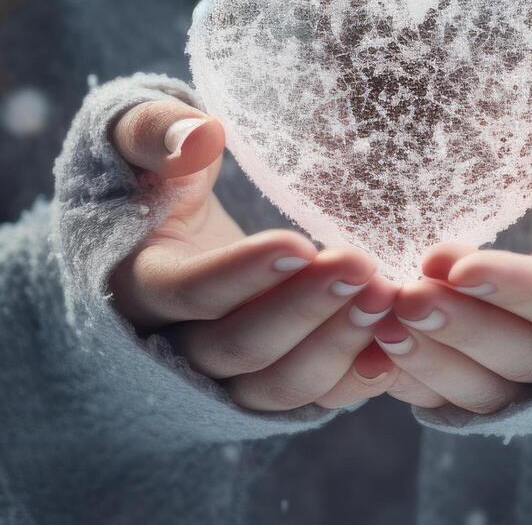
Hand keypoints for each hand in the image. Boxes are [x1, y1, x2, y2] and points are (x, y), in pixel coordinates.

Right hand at [106, 99, 400, 411]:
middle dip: (304, 310)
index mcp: (137, 284)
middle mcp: (173, 345)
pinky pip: (310, 399)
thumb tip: (200, 134)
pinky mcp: (263, 385)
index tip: (300, 244)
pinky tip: (394, 344)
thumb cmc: (156, 175)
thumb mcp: (136, 143)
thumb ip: (154, 132)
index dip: (241, 275)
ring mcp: (220, 376)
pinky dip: (354, 380)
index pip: (186, 293)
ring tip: (386, 296)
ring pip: (275, 385)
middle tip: (363, 268)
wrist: (162, 229)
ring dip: (336, 345)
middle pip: (236, 348)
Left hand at [369, 114, 531, 413]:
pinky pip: (467, 399)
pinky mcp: (518, 383)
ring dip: (436, 362)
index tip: (456, 262)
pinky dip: (419, 384)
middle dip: (466, 329)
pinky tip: (371, 351)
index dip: (520, 289)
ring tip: (380, 319)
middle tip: (406, 293)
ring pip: (496, 390)